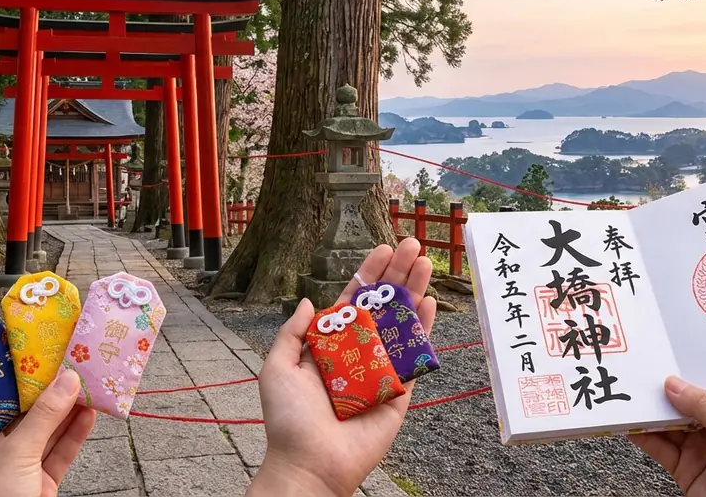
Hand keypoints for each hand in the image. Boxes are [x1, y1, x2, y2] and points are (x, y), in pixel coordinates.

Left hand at [0, 369, 96, 496]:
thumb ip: (44, 416)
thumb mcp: (16, 453)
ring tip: (92, 385)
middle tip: (78, 365)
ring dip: (70, 411)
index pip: (3, 399)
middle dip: (54, 393)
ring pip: (50, 432)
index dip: (27, 379)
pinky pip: (61, 453)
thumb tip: (68, 379)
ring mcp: (22, 467)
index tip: (50, 356)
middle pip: (30, 414)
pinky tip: (90, 416)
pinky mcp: (42, 483)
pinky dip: (76, 435)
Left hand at [249, 238, 436, 496]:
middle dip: (397, 274)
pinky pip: (415, 356)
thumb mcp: (278, 367)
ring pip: (402, 323)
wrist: (310, 462)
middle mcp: (359, 353)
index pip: (353, 301)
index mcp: (331, 345)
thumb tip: (307, 300)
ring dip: (414, 292)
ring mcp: (382, 370)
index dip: (368, 275)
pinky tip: (428, 302)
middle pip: (383, 305)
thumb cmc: (289, 419)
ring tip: (425, 261)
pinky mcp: (400, 391)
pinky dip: (423, 330)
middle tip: (413, 244)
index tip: (382, 249)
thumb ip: (293, 332)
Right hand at [630, 376, 705, 496]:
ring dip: (651, 412)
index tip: (668, 356)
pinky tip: (631, 424)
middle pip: (686, 405)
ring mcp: (701, 449)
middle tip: (643, 373)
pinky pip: (660, 449)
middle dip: (666, 391)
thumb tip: (673, 383)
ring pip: (670, 425)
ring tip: (631, 395)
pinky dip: (644, 437)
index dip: (692, 372)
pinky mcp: (686, 470)